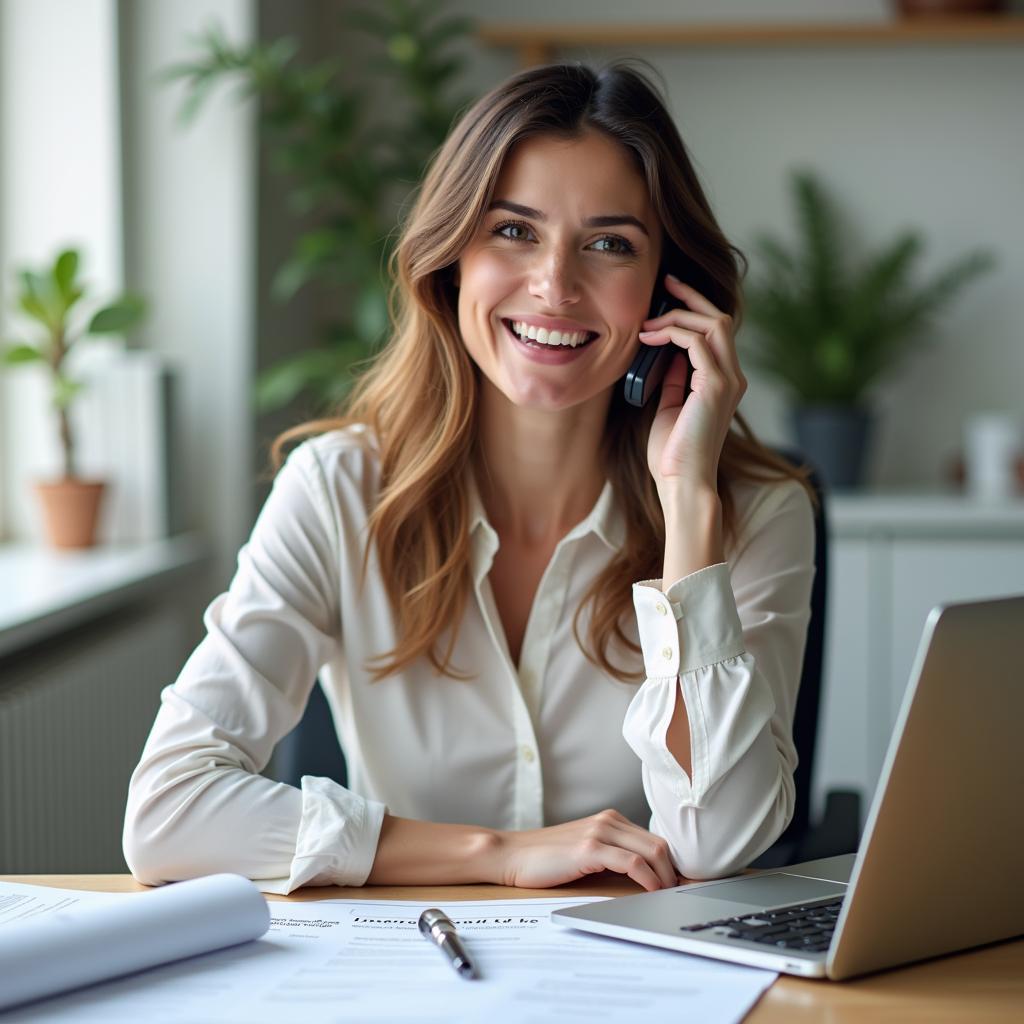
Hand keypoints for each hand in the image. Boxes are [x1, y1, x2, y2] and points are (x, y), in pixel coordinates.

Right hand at [494, 809, 680, 891]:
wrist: (512, 855)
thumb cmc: (546, 859)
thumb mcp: (586, 851)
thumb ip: (613, 855)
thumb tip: (647, 877)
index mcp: (610, 819)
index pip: (655, 839)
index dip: (673, 864)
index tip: (682, 886)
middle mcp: (609, 820)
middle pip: (660, 845)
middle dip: (675, 873)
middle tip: (680, 897)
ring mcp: (599, 832)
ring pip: (652, 852)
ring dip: (666, 878)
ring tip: (668, 898)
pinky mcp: (590, 848)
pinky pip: (632, 863)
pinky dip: (649, 879)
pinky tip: (652, 892)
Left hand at [638, 274, 746, 495]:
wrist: (682, 483)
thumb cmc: (673, 455)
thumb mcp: (670, 408)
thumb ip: (674, 381)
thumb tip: (667, 356)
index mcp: (724, 382)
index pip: (717, 332)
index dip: (695, 308)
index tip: (669, 295)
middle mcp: (732, 377)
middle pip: (720, 319)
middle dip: (691, 297)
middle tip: (665, 283)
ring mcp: (728, 380)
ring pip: (712, 324)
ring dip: (678, 315)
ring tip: (648, 321)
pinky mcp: (716, 386)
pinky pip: (698, 342)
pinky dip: (673, 332)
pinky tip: (650, 337)